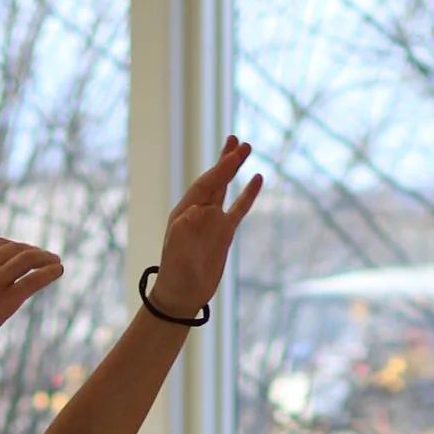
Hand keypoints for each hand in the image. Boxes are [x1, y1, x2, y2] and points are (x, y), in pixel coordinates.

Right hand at [0, 237, 63, 360]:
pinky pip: (33, 280)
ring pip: (28, 260)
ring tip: (57, 263)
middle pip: (17, 249)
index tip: (28, 253)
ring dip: (46, 259)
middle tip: (48, 257)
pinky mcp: (5, 301)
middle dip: (35, 252)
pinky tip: (59, 271)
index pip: (0, 244)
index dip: (18, 247)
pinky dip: (49, 273)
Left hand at [152, 136, 263, 315]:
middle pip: (215, 179)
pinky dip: (247, 194)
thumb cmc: (175, 272)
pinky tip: (257, 179)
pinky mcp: (224, 232)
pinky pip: (239, 208)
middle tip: (238, 140)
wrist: (182, 293)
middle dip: (226, 160)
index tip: (232, 156)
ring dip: (233, 168)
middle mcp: (198, 211)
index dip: (219, 170)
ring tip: (244, 148)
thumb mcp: (177, 250)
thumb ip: (185, 229)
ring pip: (225, 188)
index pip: (205, 185)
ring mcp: (212, 220)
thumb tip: (199, 211)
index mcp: (185, 212)